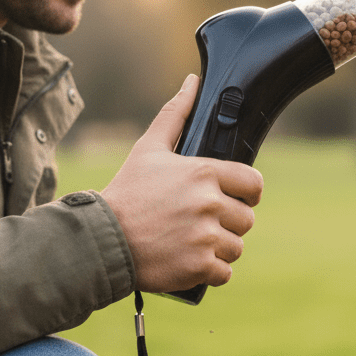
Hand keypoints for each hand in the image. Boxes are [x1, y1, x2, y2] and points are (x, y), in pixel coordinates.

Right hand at [101, 74, 263, 292]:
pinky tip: (190, 262)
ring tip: (191, 242)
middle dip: (227, 223)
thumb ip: (175, 115)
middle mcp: (210, 204)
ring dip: (219, 248)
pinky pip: (225, 272)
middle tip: (199, 223)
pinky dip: (210, 272)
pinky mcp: (200, 267)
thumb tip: (193, 82)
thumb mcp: (149, 149)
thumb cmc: (126, 193)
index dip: (246, 193)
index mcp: (204, 173)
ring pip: (236, 247)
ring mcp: (206, 237)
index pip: (253, 184)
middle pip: (246, 219)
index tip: (233, 198)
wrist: (102, 240)